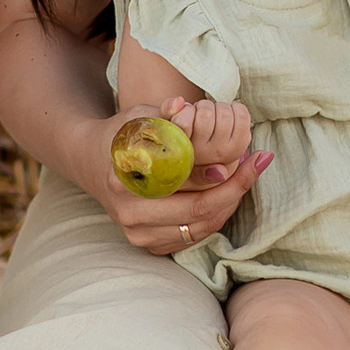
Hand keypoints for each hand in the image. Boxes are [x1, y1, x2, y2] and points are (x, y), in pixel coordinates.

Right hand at [91, 98, 266, 256]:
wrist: (91, 162)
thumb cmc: (121, 134)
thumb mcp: (138, 117)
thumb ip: (164, 114)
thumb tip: (184, 105)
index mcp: (124, 180)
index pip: (186, 183)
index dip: (224, 173)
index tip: (253, 155)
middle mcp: (130, 214)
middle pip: (199, 211)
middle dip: (236, 189)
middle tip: (258, 163)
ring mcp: (139, 234)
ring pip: (201, 227)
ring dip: (230, 202)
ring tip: (248, 174)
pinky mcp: (149, 244)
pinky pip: (194, 235)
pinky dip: (217, 214)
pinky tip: (229, 192)